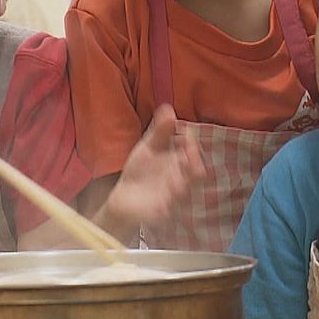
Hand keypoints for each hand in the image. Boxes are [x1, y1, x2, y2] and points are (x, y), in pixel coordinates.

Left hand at [94, 104, 206, 239]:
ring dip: (182, 183)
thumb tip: (168, 108)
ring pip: (184, 189)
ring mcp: (173, 196)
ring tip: (178, 177)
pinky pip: (168, 208)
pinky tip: (165, 199)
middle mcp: (180, 178)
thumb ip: (159, 131)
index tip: (184, 135)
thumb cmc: (140, 173)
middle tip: (187, 151)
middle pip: (195, 171)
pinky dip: (168, 204)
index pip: (191, 151)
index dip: (190, 144)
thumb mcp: (148, 148)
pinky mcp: (163, 211)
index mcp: (178, 161)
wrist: (123, 199)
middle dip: (193, 162)